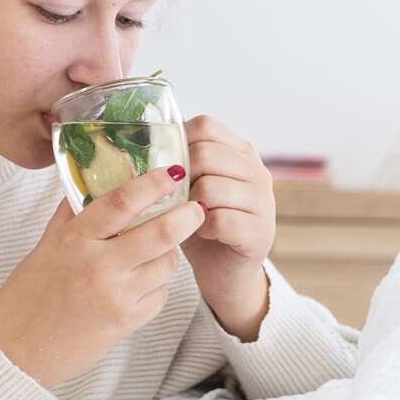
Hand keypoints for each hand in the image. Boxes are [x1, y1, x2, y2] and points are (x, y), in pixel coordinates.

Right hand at [0, 165, 204, 389]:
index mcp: (74, 240)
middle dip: (186, 217)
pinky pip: (159, 295)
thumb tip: (92, 182)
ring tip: (158, 249)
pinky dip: (157, 284)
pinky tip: (141, 281)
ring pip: (166, 265)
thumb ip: (71, 214)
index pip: (122, 202)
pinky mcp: (127, 323)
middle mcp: (98, 266)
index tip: (173, 173)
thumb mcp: (45, 245)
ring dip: (169, 253)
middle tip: (196, 208)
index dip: (153, 184)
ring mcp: (116, 297)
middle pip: (160, 233)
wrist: (18, 351)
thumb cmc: (27, 296)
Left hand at [180, 114, 276, 340]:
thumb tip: (137, 140)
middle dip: (180, 178)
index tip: (167, 167)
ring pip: (211, 187)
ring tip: (188, 217)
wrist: (226, 274)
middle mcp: (257, 170)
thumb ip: (177, 162)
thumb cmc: (199, 224)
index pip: (206, 125)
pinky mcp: (260, 232)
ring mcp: (263, 201)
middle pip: (205, 154)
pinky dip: (202, 228)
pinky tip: (201, 233)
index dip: (179, 142)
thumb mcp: (188, 186)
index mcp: (240, 151)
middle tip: (175, 198)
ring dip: (188, 205)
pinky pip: (219, 219)